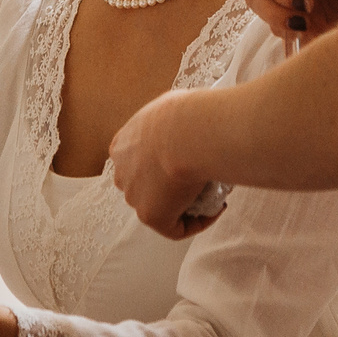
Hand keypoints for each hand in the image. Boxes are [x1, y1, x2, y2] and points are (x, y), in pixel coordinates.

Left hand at [109, 90, 221, 241]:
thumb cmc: (186, 114)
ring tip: (212, 196)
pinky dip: (197, 222)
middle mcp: (122, 173)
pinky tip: (215, 210)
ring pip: (161, 207)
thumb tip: (191, 121)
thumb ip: (172, 122)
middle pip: (147, 187)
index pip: (140, 163)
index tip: (189, 162)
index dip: (164, 167)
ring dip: (185, 205)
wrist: (189, 132)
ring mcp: (134, 196)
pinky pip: (175, 228)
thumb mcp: (173, 108)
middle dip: (172, 188)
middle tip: (200, 182)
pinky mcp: (151, 216)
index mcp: (122, 146)